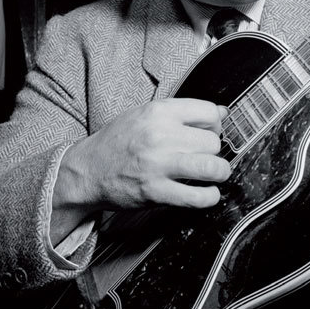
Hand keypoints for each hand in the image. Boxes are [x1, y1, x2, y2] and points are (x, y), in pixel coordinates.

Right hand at [51, 98, 229, 243]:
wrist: (88, 170)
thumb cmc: (118, 141)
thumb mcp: (147, 114)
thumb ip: (183, 112)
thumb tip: (221, 113)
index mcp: (158, 112)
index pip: (209, 112)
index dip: (215, 124)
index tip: (210, 131)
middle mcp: (160, 135)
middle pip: (213, 141)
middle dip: (214, 150)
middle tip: (205, 155)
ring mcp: (158, 165)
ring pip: (212, 167)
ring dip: (219, 172)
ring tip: (214, 173)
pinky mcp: (156, 192)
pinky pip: (198, 197)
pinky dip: (209, 197)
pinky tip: (206, 193)